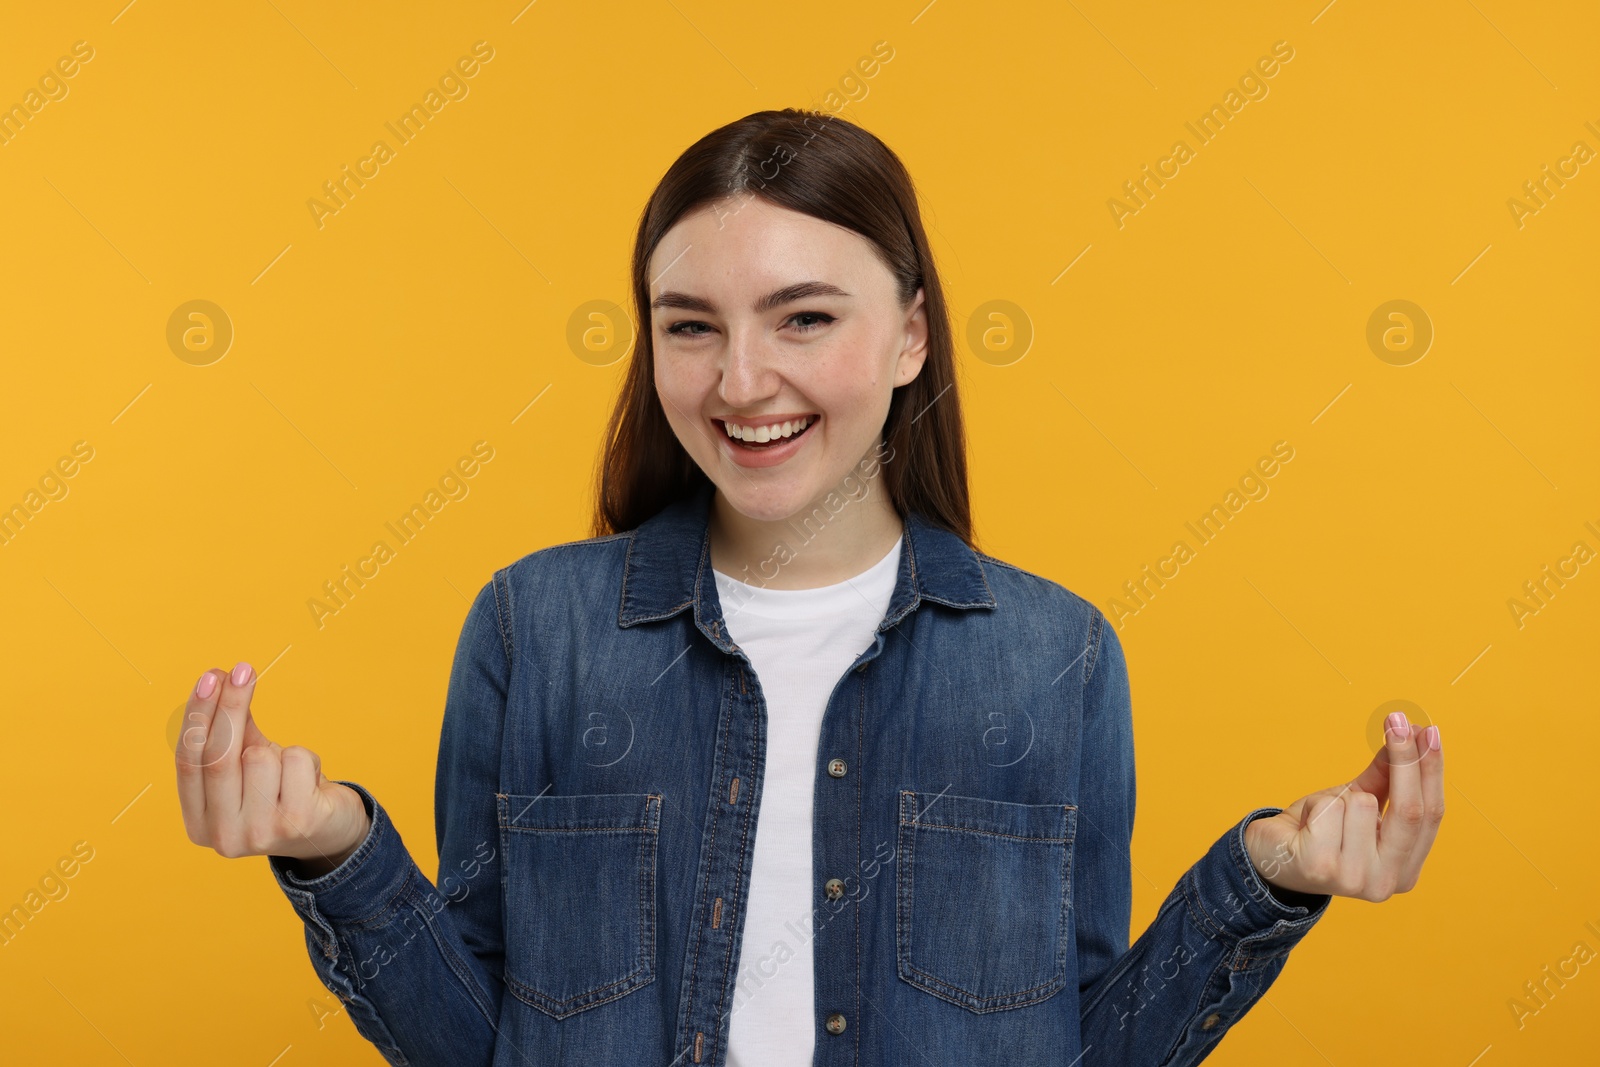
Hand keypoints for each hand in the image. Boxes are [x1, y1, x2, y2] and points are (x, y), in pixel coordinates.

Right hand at [174, 661, 369, 876]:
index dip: (198, 714)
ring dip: (279, 750)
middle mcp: (223, 837)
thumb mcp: (247, 763)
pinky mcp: (300, 823)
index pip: (188, 761)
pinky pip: (297, 760)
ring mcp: (261, 834)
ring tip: (289, 772)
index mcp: (199, 823)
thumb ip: (231, 730)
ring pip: (260, 757)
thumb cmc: (280, 792)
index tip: (211, 675)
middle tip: (243, 669)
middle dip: (230, 705)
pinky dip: (306, 759)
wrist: (329, 832)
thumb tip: (220, 677)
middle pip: (219, 756)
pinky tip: (310, 782)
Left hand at [1242, 710, 1443, 901]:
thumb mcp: (1357, 801)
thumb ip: (1387, 777)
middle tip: (1398, 719)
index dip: (1430, 770)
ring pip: (1362, 804)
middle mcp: (1386, 882)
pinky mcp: (1320, 866)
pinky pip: (1328, 809)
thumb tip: (1414, 735)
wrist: (1268, 856)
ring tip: (1322, 817)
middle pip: (1409, 811)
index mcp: (1405, 871)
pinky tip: (1305, 825)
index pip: (1430, 814)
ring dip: (1338, 797)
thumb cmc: (1318, 831)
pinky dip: (1316, 805)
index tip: (1430, 730)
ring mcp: (1355, 879)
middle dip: (1405, 759)